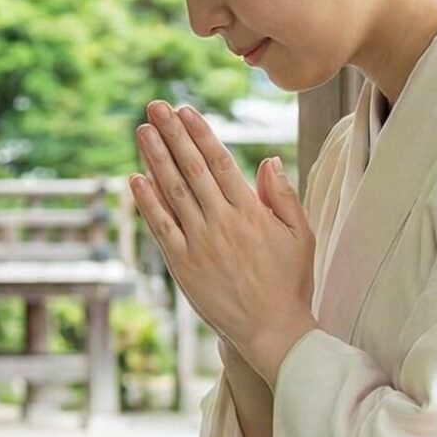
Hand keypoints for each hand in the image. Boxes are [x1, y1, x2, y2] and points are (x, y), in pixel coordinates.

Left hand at [131, 101, 317, 383]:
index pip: (220, 162)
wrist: (271, 330)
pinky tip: (135, 179)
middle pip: (192, 168)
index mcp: (251, 212)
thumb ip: (284, 197)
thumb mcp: (301, 235)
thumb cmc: (289, 281)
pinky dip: (146, 202)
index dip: (200, 133)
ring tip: (142, 131)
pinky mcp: (182, 264)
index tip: (185, 110)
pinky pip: (161, 227)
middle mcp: (222, 222)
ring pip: (172, 191)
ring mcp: (199, 243)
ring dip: (155, 158)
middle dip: (172, 134)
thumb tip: (269, 160)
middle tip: (154, 107)